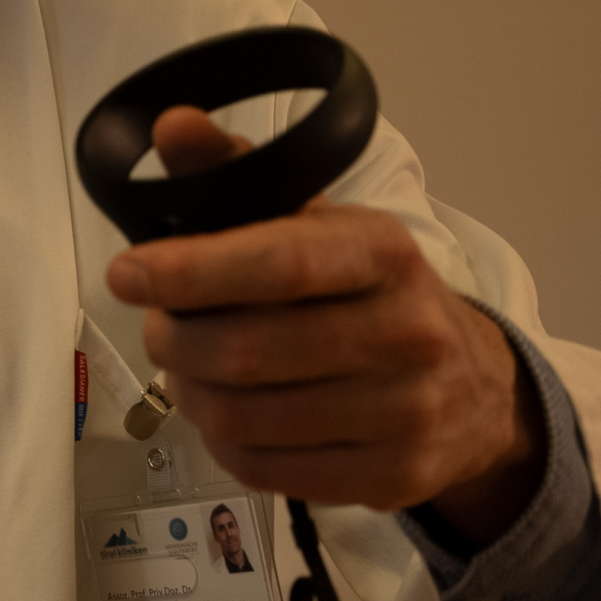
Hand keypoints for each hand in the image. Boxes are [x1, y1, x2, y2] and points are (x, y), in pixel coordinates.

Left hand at [105, 108, 545, 542]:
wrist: (474, 388)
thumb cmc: (366, 291)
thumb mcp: (315, 221)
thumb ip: (235, 171)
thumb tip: (172, 122)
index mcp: (383, 252)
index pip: (282, 263)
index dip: (193, 271)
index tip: (126, 273)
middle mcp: (406, 332)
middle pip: (247, 351)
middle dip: (175, 341)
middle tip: (160, 329)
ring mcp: (406, 412)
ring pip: (245, 418)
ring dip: (191, 394)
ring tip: (190, 372)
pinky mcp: (392, 477)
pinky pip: (265, 470)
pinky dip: (224, 444)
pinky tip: (229, 416)